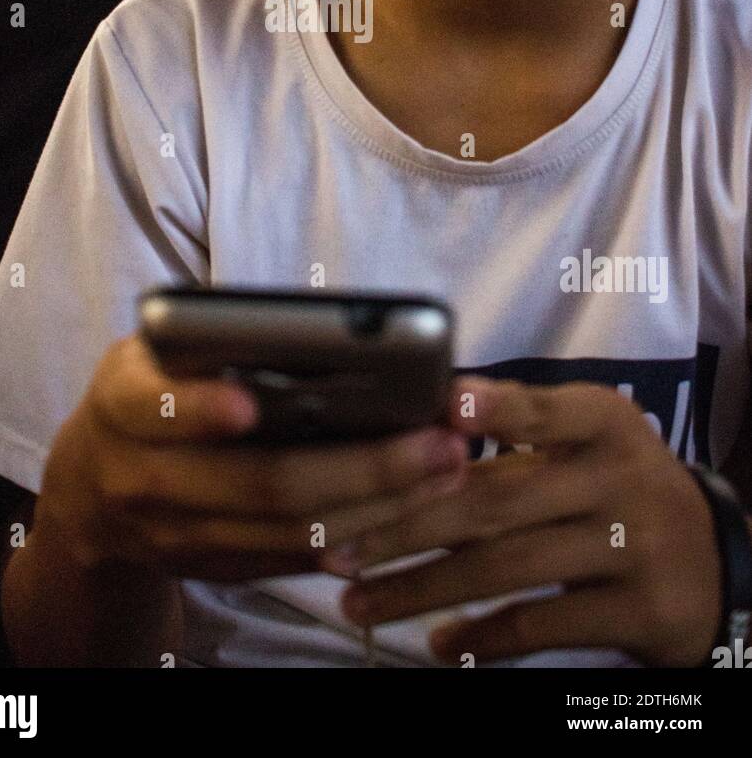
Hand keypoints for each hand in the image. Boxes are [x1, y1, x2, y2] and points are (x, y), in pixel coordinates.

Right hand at [35, 334, 466, 583]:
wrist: (89, 492)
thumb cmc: (146, 392)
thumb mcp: (152, 353)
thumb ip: (208, 343)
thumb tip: (319, 332)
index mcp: (123, 403)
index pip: (156, 408)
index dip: (200, 410)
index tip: (250, 404)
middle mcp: (144, 478)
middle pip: (261, 482)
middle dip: (362, 466)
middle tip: (438, 441)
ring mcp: (180, 537)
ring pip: (293, 530)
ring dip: (382, 504)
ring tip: (449, 465)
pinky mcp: (215, 570)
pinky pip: (295, 559)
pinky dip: (358, 534)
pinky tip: (414, 505)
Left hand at [326, 376, 721, 666]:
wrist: (713, 560)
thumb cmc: (618, 485)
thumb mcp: (589, 442)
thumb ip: (517, 431)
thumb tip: (419, 421)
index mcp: (606, 422)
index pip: (547, 408)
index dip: (496, 408)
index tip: (443, 406)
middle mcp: (621, 478)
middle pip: (496, 500)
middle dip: (405, 523)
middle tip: (336, 543)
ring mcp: (633, 548)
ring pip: (506, 568)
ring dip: (422, 587)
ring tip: (359, 600)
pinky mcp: (636, 611)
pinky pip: (542, 625)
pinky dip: (483, 639)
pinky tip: (438, 645)